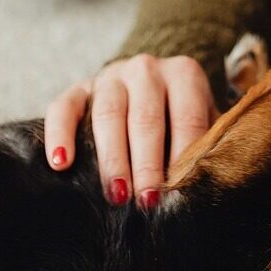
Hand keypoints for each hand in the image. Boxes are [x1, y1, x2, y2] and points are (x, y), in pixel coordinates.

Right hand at [44, 55, 217, 208]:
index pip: (186, 118)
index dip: (184, 156)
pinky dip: (60, 134)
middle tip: (147, 201)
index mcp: (184, 74)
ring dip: (112, 159)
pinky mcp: (79, 88)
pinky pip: (63, 107)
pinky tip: (61, 164)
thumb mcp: (203, 120)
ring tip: (116, 194)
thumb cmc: (180, 116)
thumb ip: (208, 143)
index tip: (179, 192)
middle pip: (146, 118)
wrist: (149, 84)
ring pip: (108, 115)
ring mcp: (110, 76)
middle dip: (147, 164)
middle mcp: (146, 69)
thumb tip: (210, 183)